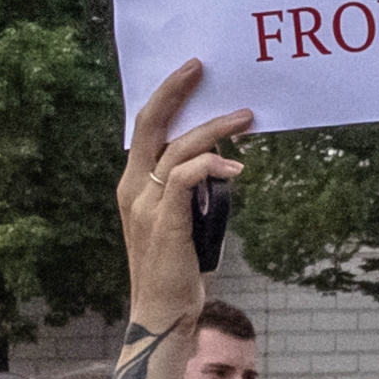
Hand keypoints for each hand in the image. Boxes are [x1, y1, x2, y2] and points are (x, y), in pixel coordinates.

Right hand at [110, 59, 250, 321]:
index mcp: (131, 185)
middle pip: (149, 124)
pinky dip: (212, 164)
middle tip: (200, 67)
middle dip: (174, 90)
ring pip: (178, 148)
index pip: (143, 128)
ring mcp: (146, 204)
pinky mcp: (166, 220)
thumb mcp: (177, 220)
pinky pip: (186, 177)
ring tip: (247, 117)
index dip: (164, 97)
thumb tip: (218, 162)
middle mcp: (133, 190)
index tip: (189, 73)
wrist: (163, 312)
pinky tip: (236, 166)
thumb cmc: (176, 268)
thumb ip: (186, 190)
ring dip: (215, 128)